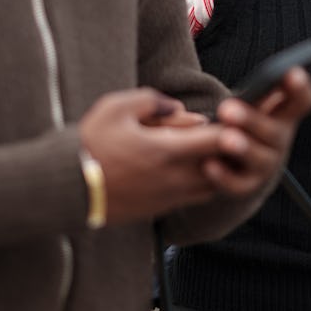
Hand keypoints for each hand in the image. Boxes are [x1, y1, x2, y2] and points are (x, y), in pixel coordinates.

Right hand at [78, 70, 310, 224]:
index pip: (219, 140)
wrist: (66, 189)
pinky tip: (194, 166)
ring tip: (214, 148)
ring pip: (211, 182)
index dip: (237, 127)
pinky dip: (201, 180)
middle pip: (222, 164)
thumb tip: (178, 108)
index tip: (245, 115)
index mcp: (168, 150)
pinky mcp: (160, 209)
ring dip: (217, 166)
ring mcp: (170, 196)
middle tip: (237, 131)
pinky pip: (194, 195)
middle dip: (231, 149)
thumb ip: (153, 102)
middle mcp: (176, 178)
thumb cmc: (89, 145)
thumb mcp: (117, 108)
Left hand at [203, 66, 310, 197]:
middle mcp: (279, 141)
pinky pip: (237, 185)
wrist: (237, 171)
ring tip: (225, 139)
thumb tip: (258, 77)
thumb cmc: (243, 125)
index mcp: (284, 116)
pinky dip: (223, 176)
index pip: (302, 101)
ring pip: (258, 159)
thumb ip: (256, 91)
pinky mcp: (247, 188)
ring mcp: (265, 166)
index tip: (292, 71)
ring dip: (242, 148)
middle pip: (273, 131)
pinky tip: (208, 165)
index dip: (300, 88)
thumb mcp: (253, 106)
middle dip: (251, 120)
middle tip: (227, 108)